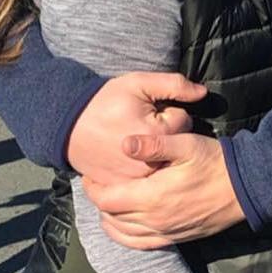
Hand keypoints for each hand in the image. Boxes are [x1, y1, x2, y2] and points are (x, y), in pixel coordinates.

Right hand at [67, 73, 206, 182]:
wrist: (68, 127)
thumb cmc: (104, 101)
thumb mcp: (139, 83)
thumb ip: (174, 85)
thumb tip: (203, 93)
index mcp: (158, 132)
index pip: (184, 121)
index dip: (168, 112)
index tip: (149, 111)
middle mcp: (151, 161)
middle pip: (176, 145)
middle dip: (165, 135)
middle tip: (142, 126)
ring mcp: (137, 179)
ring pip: (164, 163)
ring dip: (157, 154)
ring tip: (136, 141)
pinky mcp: (125, 189)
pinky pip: (146, 180)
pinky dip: (143, 170)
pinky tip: (130, 158)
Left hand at [82, 132, 243, 247]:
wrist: (246, 188)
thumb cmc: (216, 162)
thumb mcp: (186, 145)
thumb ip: (153, 144)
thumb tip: (123, 144)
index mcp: (152, 196)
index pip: (107, 199)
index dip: (92, 188)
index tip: (91, 175)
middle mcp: (155, 220)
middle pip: (111, 217)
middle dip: (99, 201)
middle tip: (98, 184)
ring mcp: (165, 232)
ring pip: (122, 234)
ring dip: (109, 219)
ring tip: (109, 202)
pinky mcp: (175, 238)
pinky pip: (140, 244)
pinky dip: (125, 236)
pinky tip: (123, 225)